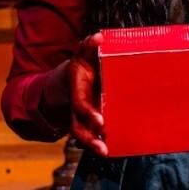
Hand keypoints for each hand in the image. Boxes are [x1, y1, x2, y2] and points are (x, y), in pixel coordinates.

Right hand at [66, 32, 106, 155]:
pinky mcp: (92, 120)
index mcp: (76, 87)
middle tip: (103, 146)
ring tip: (107, 152)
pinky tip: (114, 148)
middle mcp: (78, 104)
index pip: (79, 104)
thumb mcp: (84, 52)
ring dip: (94, 144)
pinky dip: (102, 141)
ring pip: (83, 134)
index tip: (101, 122)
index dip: (88, 113)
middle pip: (78, 127)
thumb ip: (89, 45)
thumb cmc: (84, 63)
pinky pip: (93, 133)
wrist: (73, 76)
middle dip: (89, 138)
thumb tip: (98, 37)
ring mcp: (83, 115)